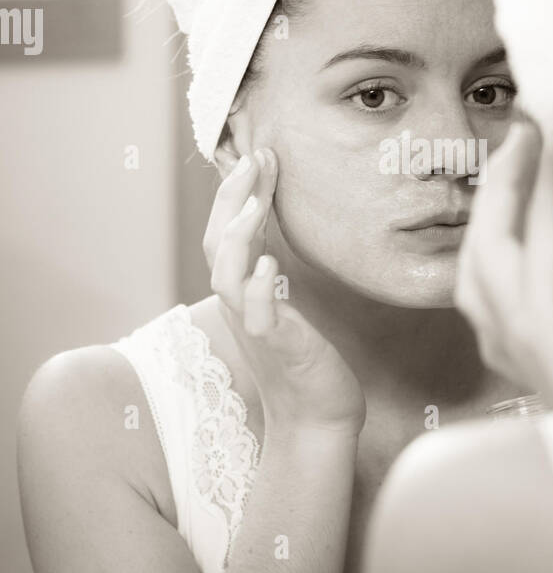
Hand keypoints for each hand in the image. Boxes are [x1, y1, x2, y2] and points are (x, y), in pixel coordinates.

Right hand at [204, 148, 365, 438]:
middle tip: (255, 157)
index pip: (226, 232)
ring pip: (227, 276)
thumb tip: (271, 235)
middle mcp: (239, 305)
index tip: (258, 155)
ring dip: (239, 235)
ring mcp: (254, 327)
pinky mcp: (276, 348)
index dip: (236, 193)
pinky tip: (271, 266)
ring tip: (256, 200)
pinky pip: (258, 317)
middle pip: (217, 244)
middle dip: (232, 198)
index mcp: (241, 291)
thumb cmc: (304, 360)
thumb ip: (271, 271)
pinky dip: (260, 290)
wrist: (315, 418)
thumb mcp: (284, 305)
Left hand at [455, 123, 552, 408]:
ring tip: (508, 170)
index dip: (551, 175)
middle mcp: (512, 335)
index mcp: (541, 326)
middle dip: (510, 180)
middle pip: (496, 240)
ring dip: (491, 213)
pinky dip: (484, 255)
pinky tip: (498, 244)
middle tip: (527, 129)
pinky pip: (478, 295)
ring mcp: (507, 350)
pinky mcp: (512, 364)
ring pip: (478, 265)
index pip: (540, 231)